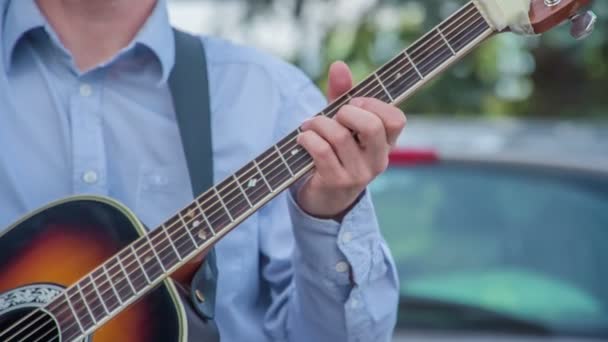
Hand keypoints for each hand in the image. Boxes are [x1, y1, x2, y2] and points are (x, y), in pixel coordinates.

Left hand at [296, 61, 406, 218]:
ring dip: (318, 124)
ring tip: (309, 125)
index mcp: (386, 144)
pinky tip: (303, 138)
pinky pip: (321, 152)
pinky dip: (308, 138)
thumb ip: (342, 95)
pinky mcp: (336, 182)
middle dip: (346, 112)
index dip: (374, 105)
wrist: (325, 197)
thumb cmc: (336, 153)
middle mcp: (378, 160)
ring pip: (340, 136)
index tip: (354, 104)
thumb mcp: (343, 124)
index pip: (396, 119)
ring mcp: (358, 174)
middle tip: (334, 116)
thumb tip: (339, 65)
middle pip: (372, 126)